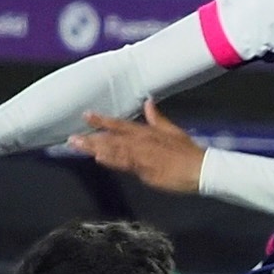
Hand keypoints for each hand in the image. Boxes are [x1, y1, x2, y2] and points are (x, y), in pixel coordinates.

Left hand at [68, 100, 204, 193]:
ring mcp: (143, 156)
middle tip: (72, 138)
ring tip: (78, 146)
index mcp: (148, 132)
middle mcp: (142, 142)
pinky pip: (126, 164)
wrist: (201, 168)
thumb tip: (148, 103)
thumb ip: (158, 118)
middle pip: (112, 138)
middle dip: (92, 138)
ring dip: (96, 147)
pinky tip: (100, 158)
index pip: (120, 124)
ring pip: (115, 150)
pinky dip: (113, 159)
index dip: (102, 120)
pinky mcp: (146, 170)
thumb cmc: (188, 152)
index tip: (86, 115)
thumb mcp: (173, 131)